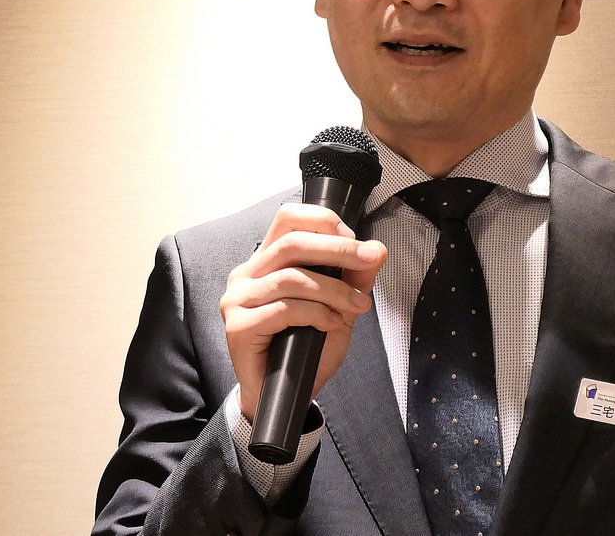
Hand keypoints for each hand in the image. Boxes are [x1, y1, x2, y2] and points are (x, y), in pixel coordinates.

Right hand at [220, 202, 386, 419]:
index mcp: (266, 260)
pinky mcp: (238, 326)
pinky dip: (316, 313)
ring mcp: (237, 300)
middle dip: (338, 250)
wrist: (286, 396)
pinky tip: (331, 324)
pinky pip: (284, 309)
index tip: (356, 242)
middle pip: (292, 243)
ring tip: (356, 306)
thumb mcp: (340, 307)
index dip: (324, 222)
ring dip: (333, 290)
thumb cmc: (307, 348)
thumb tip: (377, 250)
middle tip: (370, 260)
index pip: (288, 218)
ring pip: (291, 278)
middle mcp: (246, 274)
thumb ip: (354, 278)